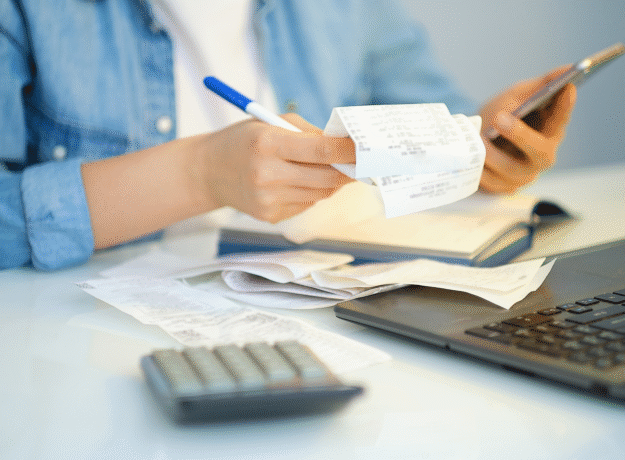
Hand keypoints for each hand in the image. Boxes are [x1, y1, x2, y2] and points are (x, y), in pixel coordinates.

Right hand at [201, 113, 355, 222]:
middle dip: (347, 170)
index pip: (322, 150)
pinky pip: (306, 204)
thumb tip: (346, 149)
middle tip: (359, 163)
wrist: (209, 171)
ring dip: (331, 182)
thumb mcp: (271, 124)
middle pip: (327, 178)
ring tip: (325, 169)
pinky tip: (297, 182)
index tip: (367, 149)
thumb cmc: (245, 141)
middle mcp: (267, 174)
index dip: (349, 151)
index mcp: (268, 144)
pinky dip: (311, 193)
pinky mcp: (270, 215)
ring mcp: (268, 199)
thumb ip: (310, 134)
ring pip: (320, 194)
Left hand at [479, 67, 576, 192]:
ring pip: (511, 169)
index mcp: (551, 131)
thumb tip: (567, 69)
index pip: (562, 120)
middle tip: (499, 118)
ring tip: (477, 138)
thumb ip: (541, 84)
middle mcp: (541, 156)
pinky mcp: (504, 187)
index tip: (566, 89)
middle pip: (540, 152)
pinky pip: (492, 184)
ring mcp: (523, 174)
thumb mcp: (518, 95)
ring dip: (492, 154)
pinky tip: (471, 159)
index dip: (565, 107)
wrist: (477, 135)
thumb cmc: (503, 113)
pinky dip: (480, 171)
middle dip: (520, 135)